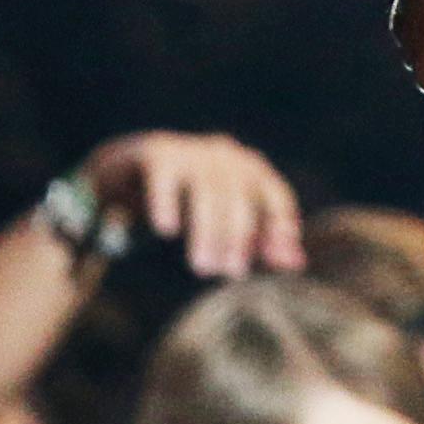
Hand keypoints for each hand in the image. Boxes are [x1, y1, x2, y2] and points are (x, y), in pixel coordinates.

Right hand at [78, 133, 303, 277]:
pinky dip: (166, 203)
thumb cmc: (184, 202)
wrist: (125, 173)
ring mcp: (190, 151)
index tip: (276, 258)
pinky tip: (167, 230)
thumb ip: (258, 240)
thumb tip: (298, 263)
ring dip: (207, 230)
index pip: (275, 196)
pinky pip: (164, 178)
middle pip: (241, 195)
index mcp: (247, 168)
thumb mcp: (222, 222)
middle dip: (238, 235)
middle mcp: (224, 155)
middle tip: (229, 272)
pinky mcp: (155, 154)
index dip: (279, 226)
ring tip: (202, 266)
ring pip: (206, 190)